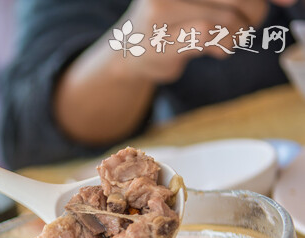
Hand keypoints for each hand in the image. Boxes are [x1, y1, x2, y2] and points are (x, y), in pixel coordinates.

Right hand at [121, 0, 271, 82]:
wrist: (129, 52)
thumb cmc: (174, 21)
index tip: (289, 0)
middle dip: (253, 10)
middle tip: (249, 24)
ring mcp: (163, 5)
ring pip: (228, 15)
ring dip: (237, 34)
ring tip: (225, 41)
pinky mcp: (160, 34)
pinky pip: (210, 36)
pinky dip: (222, 45)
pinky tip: (214, 49)